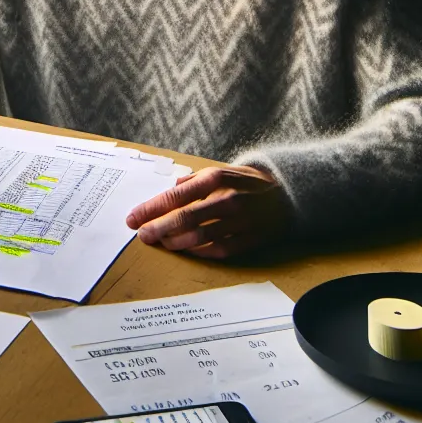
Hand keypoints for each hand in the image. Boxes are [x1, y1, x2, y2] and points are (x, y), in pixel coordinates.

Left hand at [124, 165, 289, 258]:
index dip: (150, 210)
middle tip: (142, 235)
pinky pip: (216, 250)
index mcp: (216, 178)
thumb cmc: (246, 182)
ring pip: (198, 238)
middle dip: (157, 228)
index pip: (174, 197)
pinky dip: (197, 252)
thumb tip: (169, 190)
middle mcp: (227, 200)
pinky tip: (185, 249)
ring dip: (174, 243)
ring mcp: (239, 222)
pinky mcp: (248, 240)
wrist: (289, 194)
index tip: (133, 218)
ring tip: (161, 242)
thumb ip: (193, 181)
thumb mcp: (221, 170)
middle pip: (183, 219)